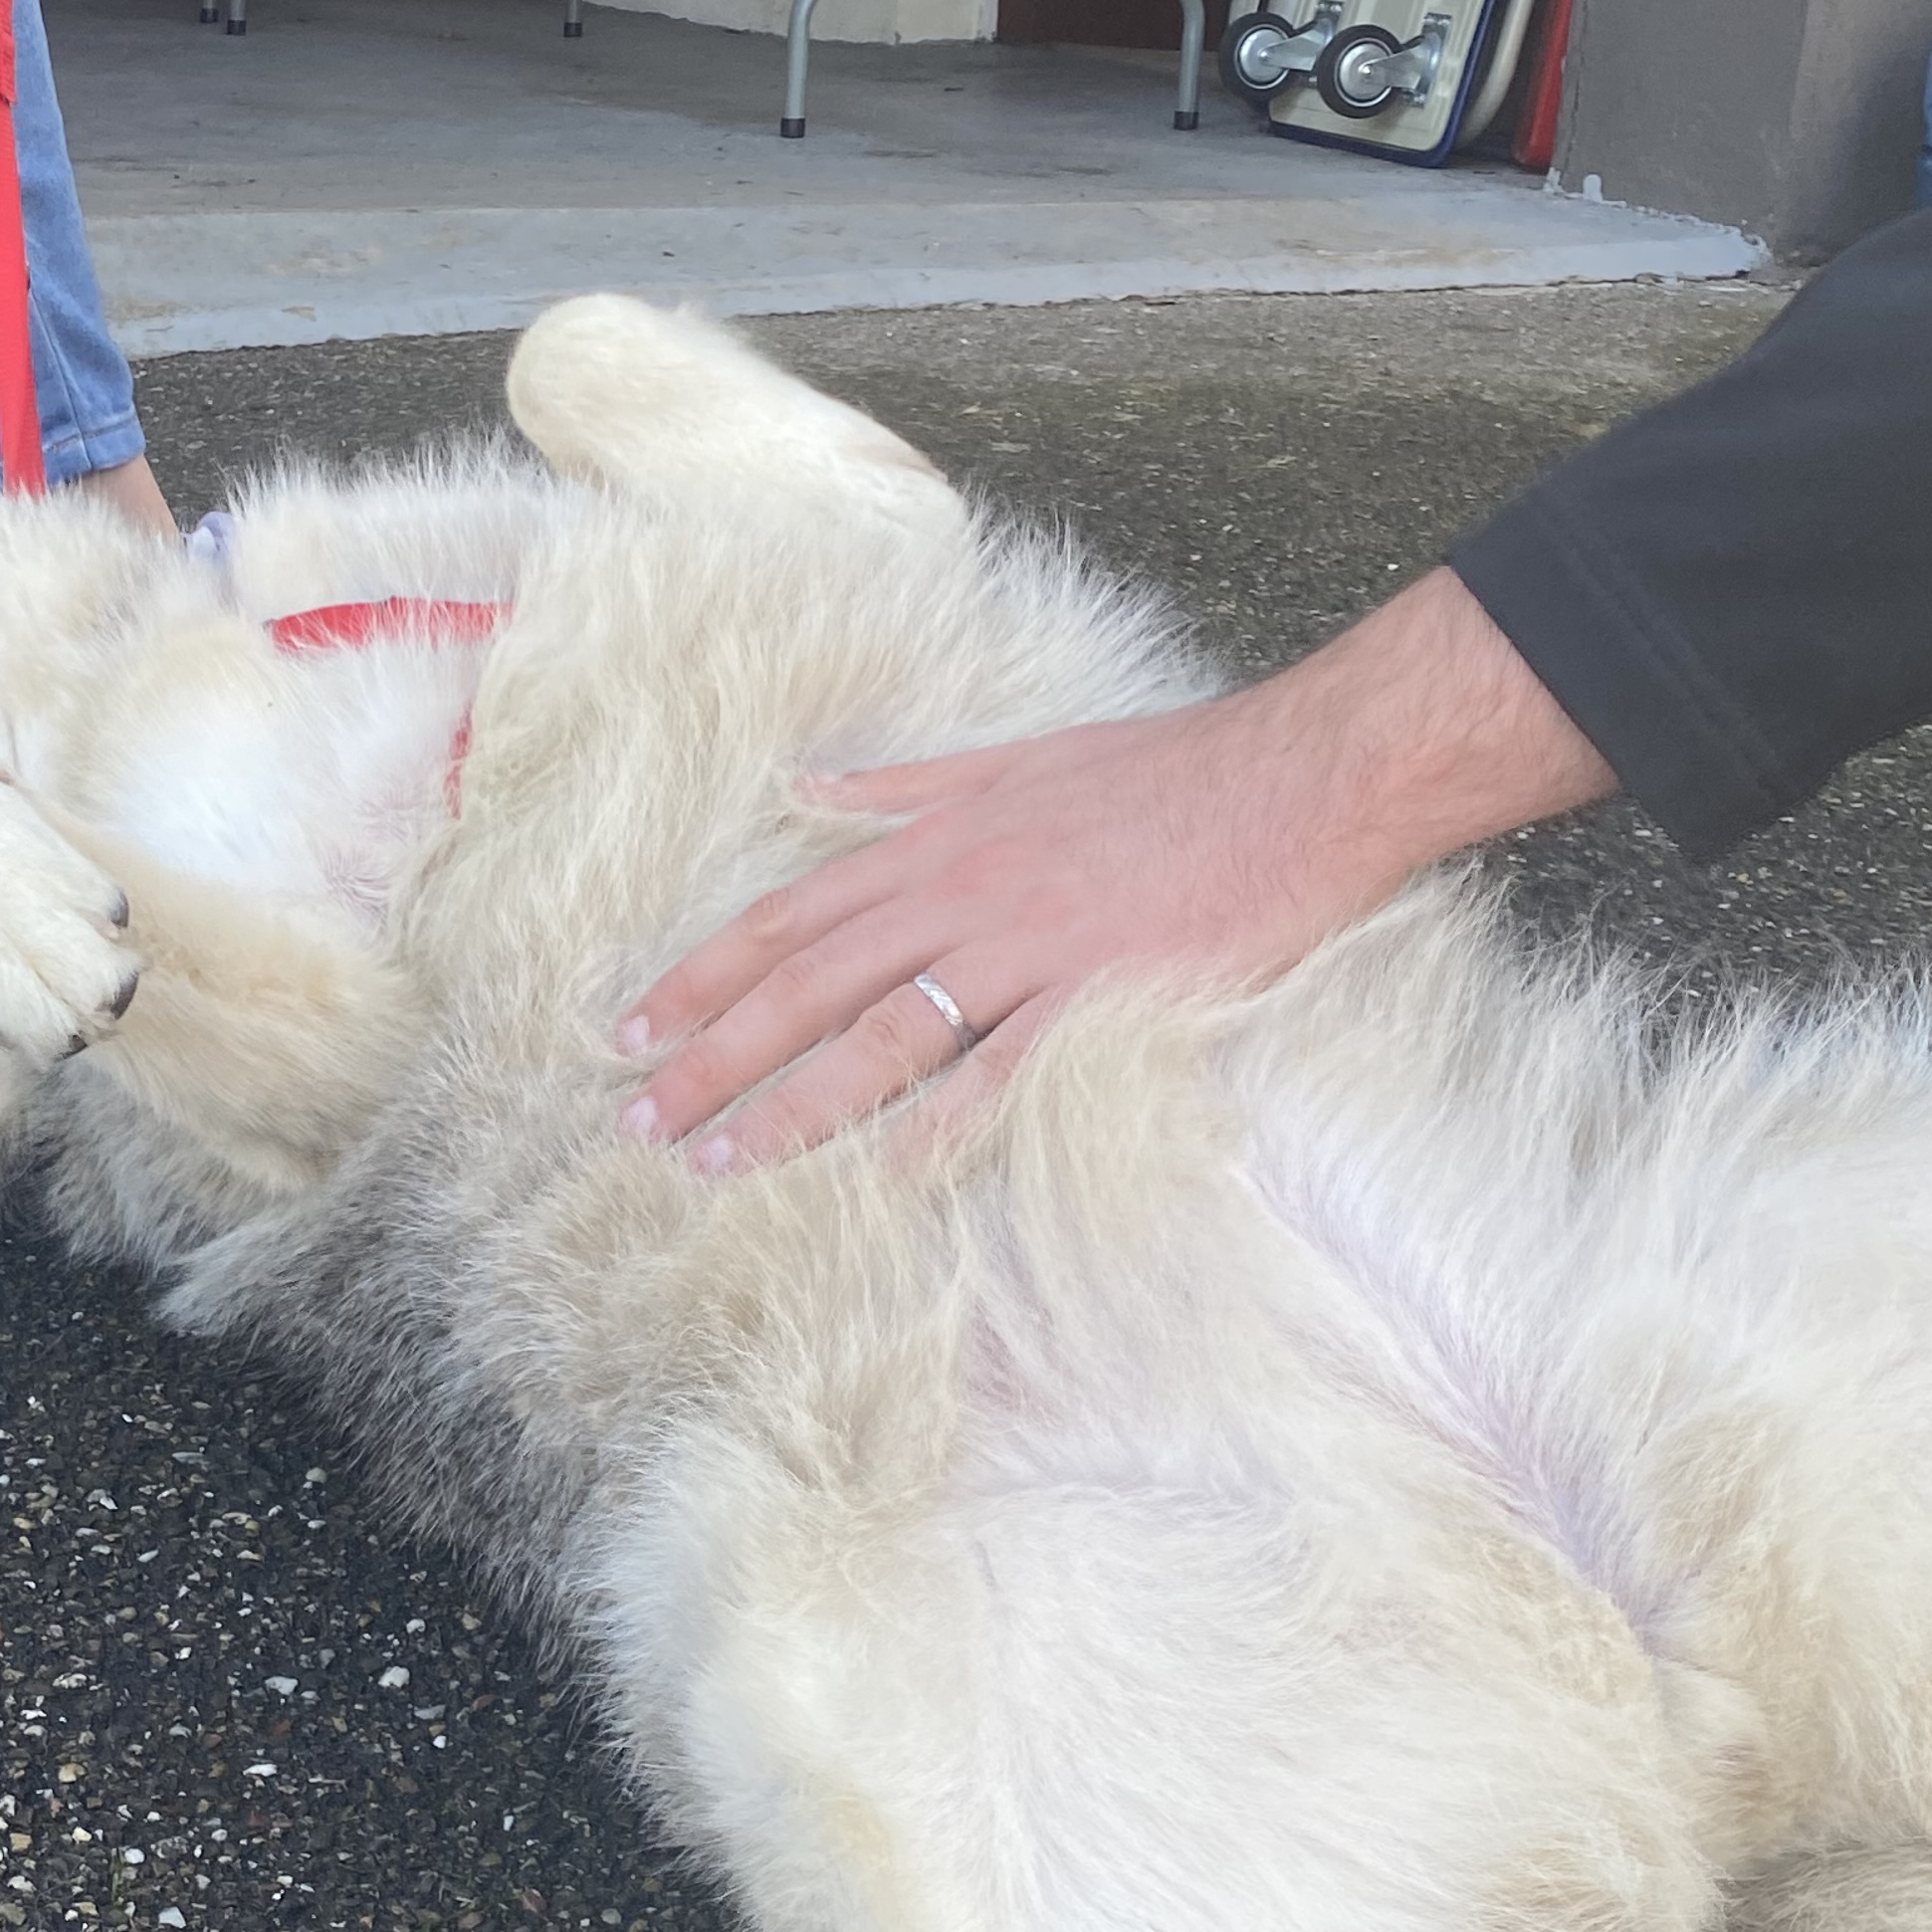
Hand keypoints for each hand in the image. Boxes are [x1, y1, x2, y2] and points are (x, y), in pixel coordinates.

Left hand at [616, 569, 1614, 1168]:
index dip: (701, 975)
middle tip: (636, 1117)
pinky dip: (944, 1120)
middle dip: (712, 1052)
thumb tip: (807, 788)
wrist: (1302, 776)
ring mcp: (1028, 945)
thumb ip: (905, 786)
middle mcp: (960, 893)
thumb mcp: (1017, 758)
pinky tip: (886, 1173)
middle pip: (807, 984)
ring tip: (721, 1159)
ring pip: (881, 1032)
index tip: (629, 1026)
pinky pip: (1005, 1067)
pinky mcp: (1100, 992)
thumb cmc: (1169, 771)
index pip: (786, 917)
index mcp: (936, 841)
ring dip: (794, 1100)